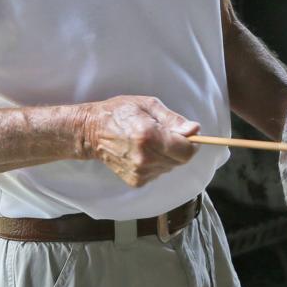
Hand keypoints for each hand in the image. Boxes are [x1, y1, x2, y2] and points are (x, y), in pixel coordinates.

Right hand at [78, 96, 199, 187]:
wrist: (92, 132)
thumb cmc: (119, 112)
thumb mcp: (148, 104)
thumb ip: (173, 119)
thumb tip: (195, 130)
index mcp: (148, 136)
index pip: (186, 151)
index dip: (192, 142)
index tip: (189, 134)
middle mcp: (145, 158)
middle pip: (181, 161)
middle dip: (180, 147)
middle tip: (165, 133)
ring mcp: (140, 172)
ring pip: (171, 167)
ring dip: (168, 155)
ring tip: (151, 141)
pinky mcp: (136, 181)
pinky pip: (159, 172)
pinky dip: (158, 162)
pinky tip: (144, 152)